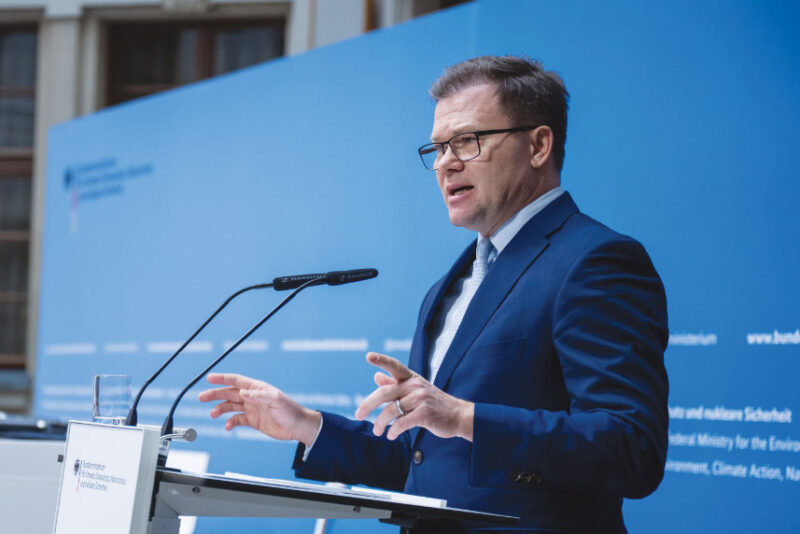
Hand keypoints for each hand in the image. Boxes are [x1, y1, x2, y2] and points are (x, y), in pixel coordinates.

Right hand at [198, 373, 320, 445]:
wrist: (298, 427)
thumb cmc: (290, 411)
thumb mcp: (276, 401)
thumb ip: (258, 396)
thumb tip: (243, 392)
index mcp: (257, 388)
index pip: (237, 380)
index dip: (223, 378)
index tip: (209, 378)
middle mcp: (253, 397)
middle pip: (230, 393)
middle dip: (215, 394)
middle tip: (201, 397)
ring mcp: (252, 409)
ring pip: (231, 406)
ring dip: (220, 409)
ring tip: (213, 414)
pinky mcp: (253, 421)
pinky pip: (237, 420)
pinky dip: (230, 422)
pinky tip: (227, 426)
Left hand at [354, 352, 473, 441]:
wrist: (458, 416)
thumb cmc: (433, 404)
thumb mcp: (415, 391)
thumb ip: (395, 385)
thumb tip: (376, 377)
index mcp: (411, 378)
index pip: (394, 366)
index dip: (381, 360)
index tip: (368, 356)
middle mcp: (415, 385)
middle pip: (385, 392)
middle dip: (368, 404)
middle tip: (358, 414)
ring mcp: (421, 399)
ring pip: (391, 410)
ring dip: (381, 423)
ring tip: (377, 431)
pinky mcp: (425, 413)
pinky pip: (402, 422)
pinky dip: (394, 431)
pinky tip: (391, 436)